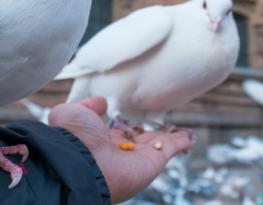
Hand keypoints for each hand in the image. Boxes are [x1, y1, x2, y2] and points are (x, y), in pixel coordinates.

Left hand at [49, 97, 192, 203]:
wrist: (79, 161)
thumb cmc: (72, 137)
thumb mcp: (71, 113)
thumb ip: (87, 106)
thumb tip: (103, 102)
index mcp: (102, 141)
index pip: (120, 133)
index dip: (128, 126)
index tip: (135, 119)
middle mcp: (122, 151)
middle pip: (143, 141)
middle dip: (154, 134)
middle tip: (166, 126)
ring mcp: (139, 157)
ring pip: (159, 144)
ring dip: (171, 138)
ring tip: (184, 132)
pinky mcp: (153, 161)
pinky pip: (171, 148)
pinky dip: (182, 142)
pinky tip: (190, 137)